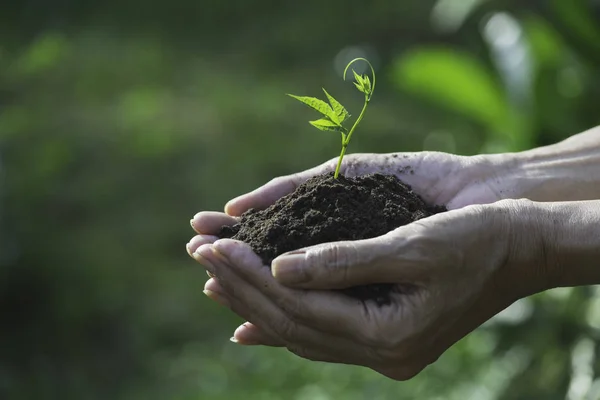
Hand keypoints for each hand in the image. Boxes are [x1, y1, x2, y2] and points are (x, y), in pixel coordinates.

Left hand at [190, 199, 548, 379]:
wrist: (524, 246)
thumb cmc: (479, 240)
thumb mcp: (414, 247)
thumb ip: (345, 262)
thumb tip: (280, 269)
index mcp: (390, 336)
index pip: (300, 308)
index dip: (252, 278)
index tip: (212, 248)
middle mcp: (381, 350)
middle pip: (293, 322)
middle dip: (242, 288)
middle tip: (199, 256)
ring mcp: (383, 344)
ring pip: (301, 329)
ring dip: (255, 303)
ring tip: (212, 283)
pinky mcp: (384, 329)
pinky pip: (321, 330)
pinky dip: (284, 322)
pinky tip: (252, 323)